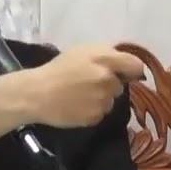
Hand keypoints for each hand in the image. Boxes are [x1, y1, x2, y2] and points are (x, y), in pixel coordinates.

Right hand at [25, 46, 145, 127]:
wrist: (35, 94)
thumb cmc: (57, 69)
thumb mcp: (81, 52)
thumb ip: (106, 55)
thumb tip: (127, 68)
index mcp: (105, 59)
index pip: (134, 66)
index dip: (131, 71)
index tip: (124, 75)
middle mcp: (108, 80)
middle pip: (119, 86)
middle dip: (109, 85)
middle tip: (88, 84)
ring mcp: (103, 100)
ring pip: (110, 101)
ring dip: (100, 99)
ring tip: (78, 96)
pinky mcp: (95, 117)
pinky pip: (100, 114)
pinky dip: (91, 111)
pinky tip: (75, 106)